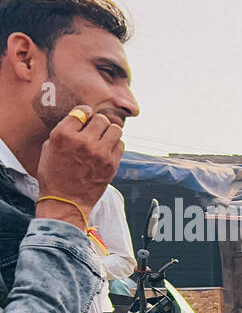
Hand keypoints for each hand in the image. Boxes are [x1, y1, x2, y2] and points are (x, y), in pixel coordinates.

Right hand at [35, 105, 123, 227]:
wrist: (66, 200)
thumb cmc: (54, 175)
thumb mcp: (49, 148)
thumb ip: (65, 132)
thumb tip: (80, 120)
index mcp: (63, 135)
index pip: (82, 111)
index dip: (85, 114)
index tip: (85, 118)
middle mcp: (83, 141)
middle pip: (101, 119)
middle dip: (98, 123)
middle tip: (94, 131)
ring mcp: (100, 153)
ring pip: (115, 129)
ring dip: (109, 132)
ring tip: (103, 139)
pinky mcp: (112, 164)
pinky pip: (121, 144)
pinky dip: (115, 145)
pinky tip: (107, 150)